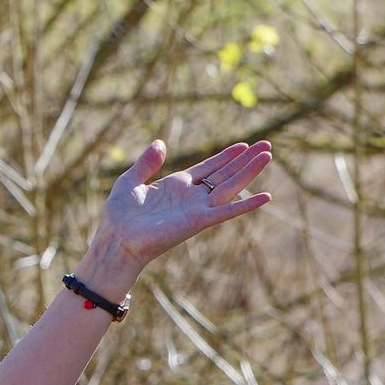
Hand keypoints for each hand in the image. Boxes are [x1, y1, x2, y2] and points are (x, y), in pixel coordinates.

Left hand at [76, 138, 272, 294]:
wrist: (116, 241)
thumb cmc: (118, 216)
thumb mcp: (129, 182)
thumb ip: (146, 163)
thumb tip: (160, 143)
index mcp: (176, 186)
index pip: (208, 168)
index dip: (226, 156)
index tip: (243, 145)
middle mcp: (191, 196)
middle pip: (225, 174)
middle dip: (245, 160)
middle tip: (267, 145)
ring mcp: (197, 209)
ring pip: (230, 186)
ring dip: (250, 172)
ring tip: (268, 156)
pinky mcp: (198, 222)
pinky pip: (227, 212)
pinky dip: (246, 205)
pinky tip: (266, 197)